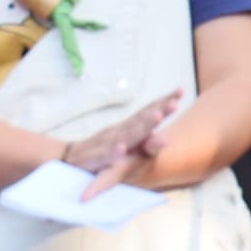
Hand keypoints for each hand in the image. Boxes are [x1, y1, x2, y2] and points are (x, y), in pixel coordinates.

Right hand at [63, 91, 184, 197]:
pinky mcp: (94, 159)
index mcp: (128, 128)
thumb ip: (147, 144)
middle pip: (141, 120)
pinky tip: (121, 148)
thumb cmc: (104, 152)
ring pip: (126, 135)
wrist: (69, 160)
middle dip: (158, 111)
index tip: (181, 90)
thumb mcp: (128, 147)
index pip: (148, 112)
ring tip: (156, 117)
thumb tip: (168, 139)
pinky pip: (104, 155)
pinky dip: (113, 152)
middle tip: (174, 102)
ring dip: (141, 126)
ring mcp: (107, 144)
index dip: (163, 102)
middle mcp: (119, 132)